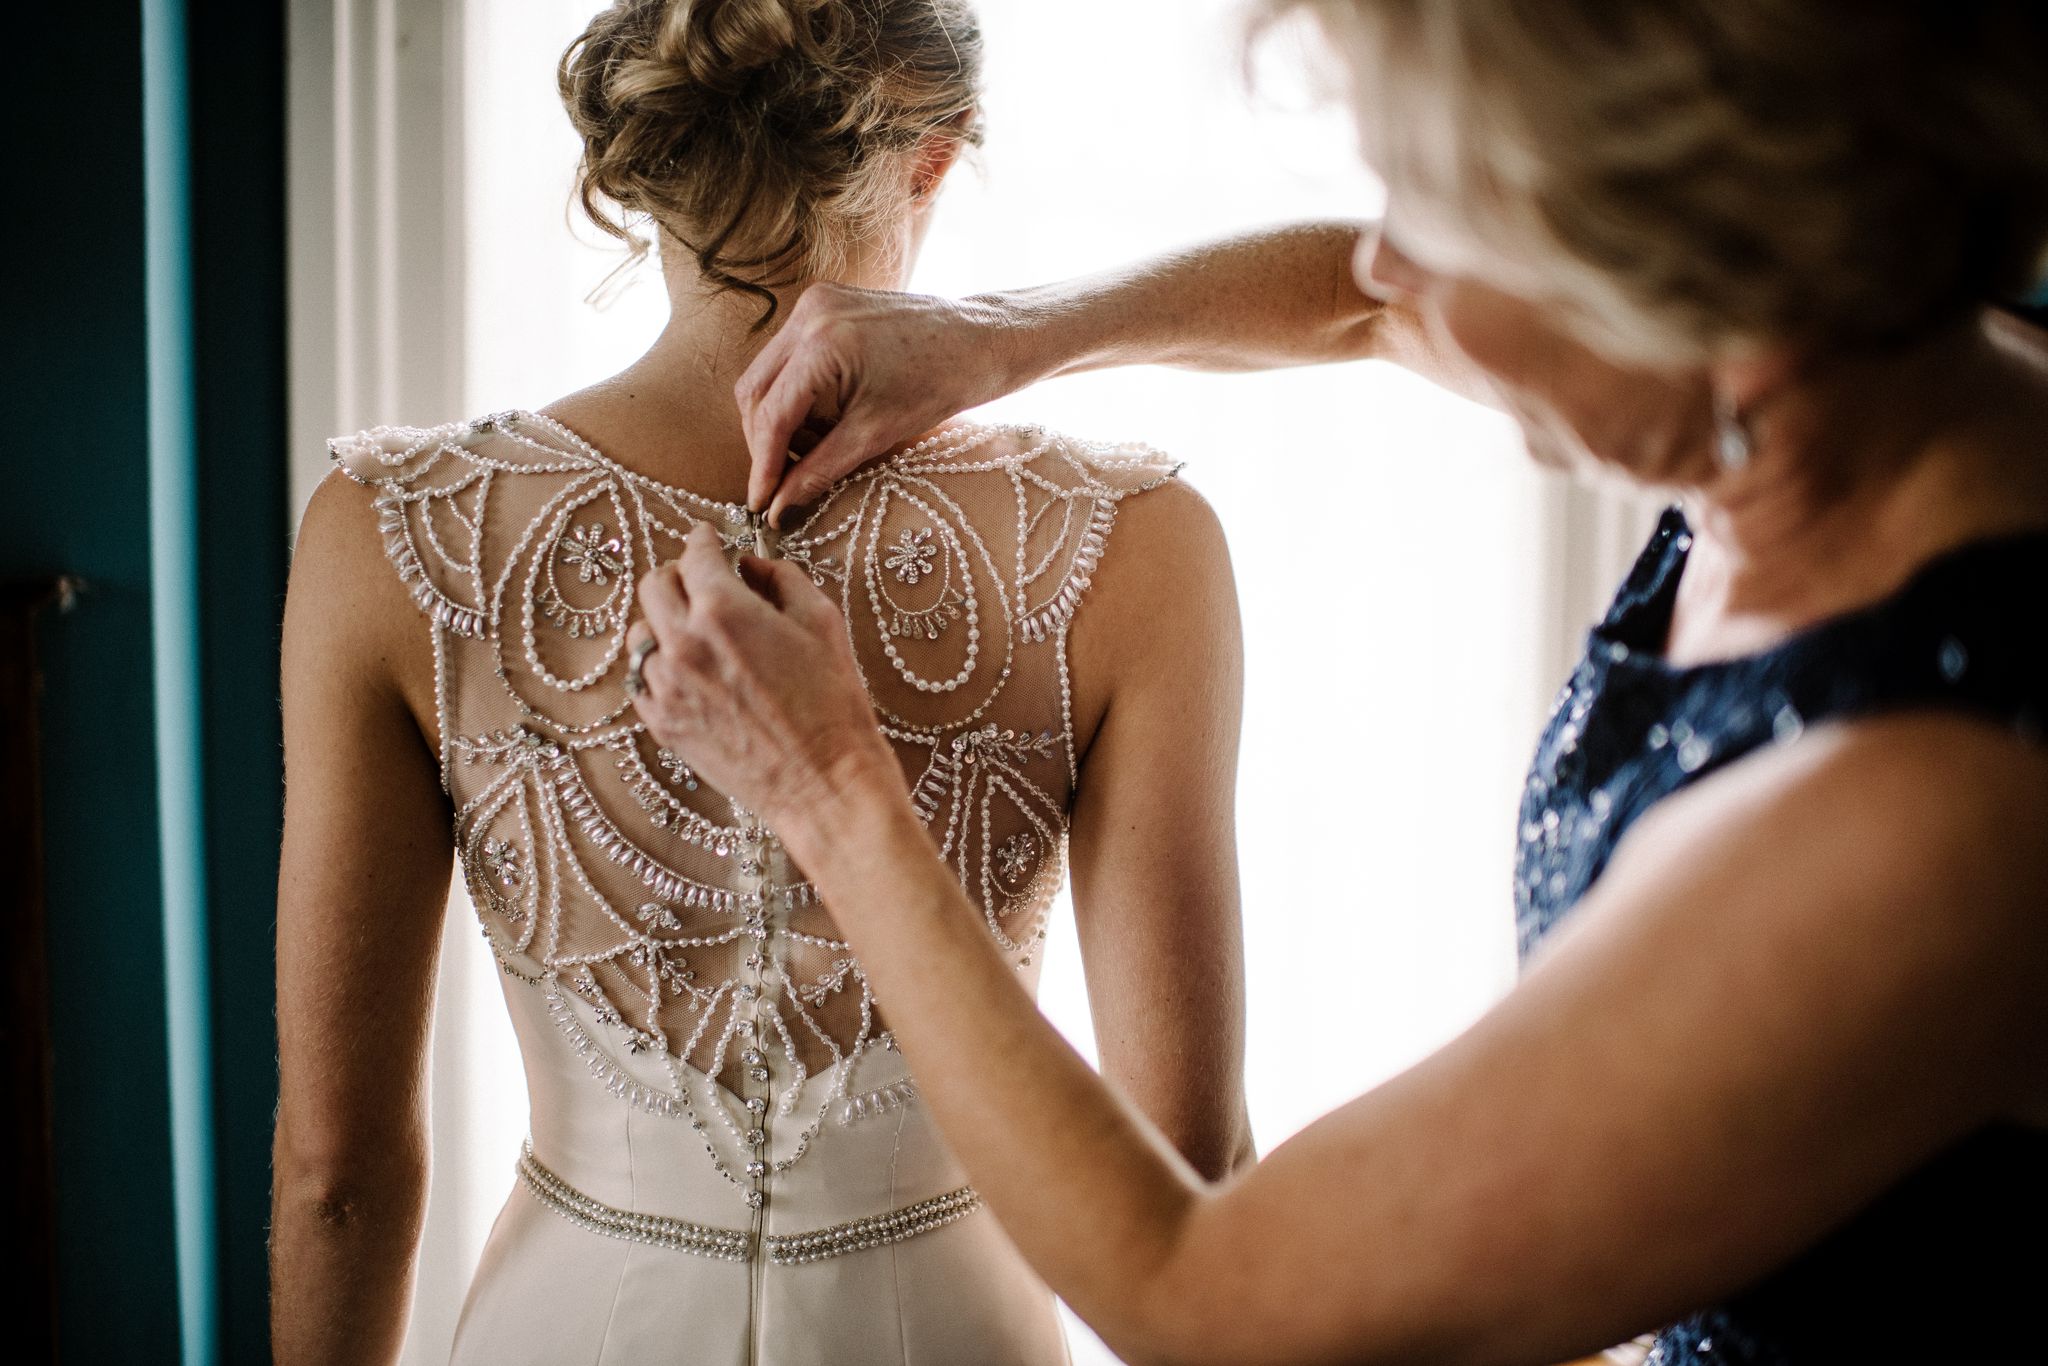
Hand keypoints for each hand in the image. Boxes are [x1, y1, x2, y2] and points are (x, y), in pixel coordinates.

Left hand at [627, 524, 899, 839]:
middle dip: (678, 575)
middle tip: (702, 581)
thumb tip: (751, 565)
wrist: (823, 781)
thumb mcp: (822, 621)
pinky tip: (689, 671)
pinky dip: (658, 667)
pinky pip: (641, 680)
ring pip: (641, 633)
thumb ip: (781, 578)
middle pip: (653, 585)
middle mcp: (683, 643)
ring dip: (665, 622)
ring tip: (696, 631)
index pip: (694, 553)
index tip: (707, 538)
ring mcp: (666, 687)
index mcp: (723, 610)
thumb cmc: (832, 703)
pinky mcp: (662, 724)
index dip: (703, 539)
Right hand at [736, 283, 1024, 526]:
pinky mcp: (824, 303)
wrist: (983, 340)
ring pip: (767, 373)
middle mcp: (809, 313)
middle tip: (780, 484)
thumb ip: (820, 470)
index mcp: (822, 342)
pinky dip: (796, 393)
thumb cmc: (942, 384)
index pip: (771, 414)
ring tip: (807, 454)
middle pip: (755, 389)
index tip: (761, 503)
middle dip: (764, 441)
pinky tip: (821, 422)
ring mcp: (814, 302)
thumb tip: (779, 507)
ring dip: (777, 419)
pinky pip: (789, 356)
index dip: (763, 464)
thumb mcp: (876, 435)